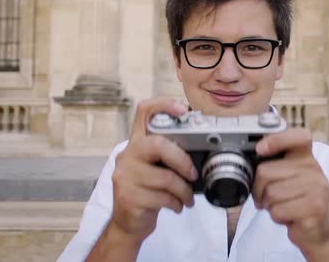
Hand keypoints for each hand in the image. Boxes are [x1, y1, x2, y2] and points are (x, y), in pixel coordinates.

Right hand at [110, 97, 197, 241]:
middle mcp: (127, 155)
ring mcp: (125, 176)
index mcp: (137, 143)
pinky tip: (176, 206)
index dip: (164, 105)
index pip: (144, 111)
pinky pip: (161, 197)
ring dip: (184, 191)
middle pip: (157, 144)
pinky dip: (176, 203)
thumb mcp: (155, 168)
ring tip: (187, 197)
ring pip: (165, 178)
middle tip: (193, 174)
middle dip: (182, 160)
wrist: (128, 222)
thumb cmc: (147, 191)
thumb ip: (169, 155)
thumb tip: (203, 148)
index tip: (184, 109)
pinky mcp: (128, 197)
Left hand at [253, 128, 328, 259]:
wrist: (319, 231)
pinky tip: (289, 217)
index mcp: (307, 159)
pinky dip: (277, 217)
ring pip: (270, 194)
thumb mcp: (292, 178)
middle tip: (267, 197)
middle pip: (266, 171)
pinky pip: (278, 211)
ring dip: (269, 205)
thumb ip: (277, 166)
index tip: (261, 149)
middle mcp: (315, 170)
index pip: (298, 137)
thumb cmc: (299, 202)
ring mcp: (317, 189)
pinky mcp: (314, 209)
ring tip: (283, 207)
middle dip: (259, 189)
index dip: (277, 139)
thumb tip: (251, 161)